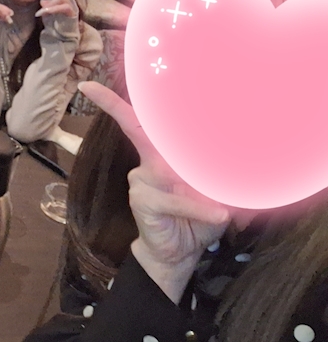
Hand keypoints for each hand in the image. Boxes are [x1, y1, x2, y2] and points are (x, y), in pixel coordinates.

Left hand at [35, 0, 84, 17]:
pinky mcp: (69, 11)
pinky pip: (60, 7)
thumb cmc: (54, 18)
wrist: (60, 31)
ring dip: (50, 5)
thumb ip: (46, 3)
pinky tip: (42, 13)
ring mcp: (67, 2)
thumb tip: (43, 1)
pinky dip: (50, 10)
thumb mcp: (47, 9)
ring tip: (42, 13)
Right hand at [78, 81, 231, 301]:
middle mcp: (148, 163)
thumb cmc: (197, 219)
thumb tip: (249, 163)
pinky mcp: (143, 201)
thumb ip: (224, 176)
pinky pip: (176, 199)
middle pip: (137, 128)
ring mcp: (141, 181)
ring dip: (198, 177)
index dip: (118, 102)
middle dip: (114, 105)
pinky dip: (200, 207)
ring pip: (170, 166)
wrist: (179, 256)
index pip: (142, 123)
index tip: (92, 85)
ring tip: (221, 188)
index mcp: (162, 156)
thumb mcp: (216, 193)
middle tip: (91, 87)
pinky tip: (220, 214)